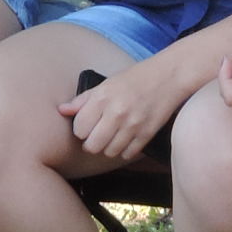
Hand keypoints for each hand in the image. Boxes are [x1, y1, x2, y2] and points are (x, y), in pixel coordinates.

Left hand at [60, 57, 188, 163]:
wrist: (169, 77)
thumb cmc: (135, 79)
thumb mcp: (106, 84)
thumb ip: (83, 100)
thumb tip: (62, 110)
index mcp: (103, 97)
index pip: (79, 129)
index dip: (81, 129)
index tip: (87, 125)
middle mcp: (117, 112)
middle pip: (92, 146)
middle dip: (91, 143)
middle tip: (97, 135)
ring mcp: (133, 125)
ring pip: (109, 152)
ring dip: (108, 148)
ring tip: (112, 136)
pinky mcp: (147, 134)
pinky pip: (127, 154)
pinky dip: (124, 150)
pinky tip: (126, 139)